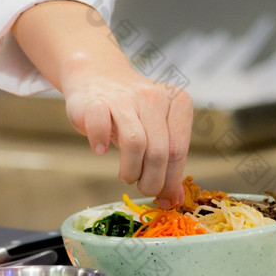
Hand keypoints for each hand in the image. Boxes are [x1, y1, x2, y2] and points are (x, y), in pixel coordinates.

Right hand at [12, 0, 192, 206]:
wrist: (99, 75)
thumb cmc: (133, 111)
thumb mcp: (158, 131)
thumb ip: (169, 163)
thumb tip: (174, 200)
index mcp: (177, 103)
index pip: (179, 150)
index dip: (171, 180)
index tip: (164, 197)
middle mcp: (154, 96)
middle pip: (159, 151)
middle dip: (152, 181)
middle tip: (144, 189)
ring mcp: (124, 97)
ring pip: (135, 143)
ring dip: (131, 170)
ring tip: (127, 175)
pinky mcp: (96, 101)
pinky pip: (100, 127)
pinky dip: (100, 144)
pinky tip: (101, 150)